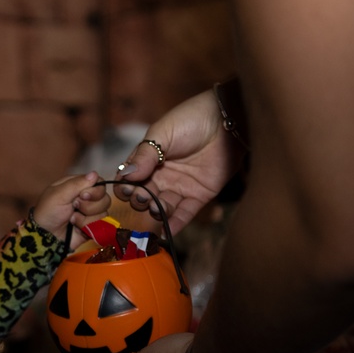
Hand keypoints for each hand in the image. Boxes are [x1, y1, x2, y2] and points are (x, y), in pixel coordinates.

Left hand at [32, 171, 111, 248]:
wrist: (46, 236)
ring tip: (72, 219)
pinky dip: (87, 226)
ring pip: (104, 211)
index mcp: (78, 186)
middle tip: (74, 207)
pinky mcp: (93, 226)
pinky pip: (101, 225)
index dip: (95, 190)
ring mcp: (90, 213)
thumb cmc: (48, 212)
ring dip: (86, 217)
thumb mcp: (58, 194)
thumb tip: (94, 173)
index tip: (82, 195)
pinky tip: (76, 227)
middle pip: (104, 197)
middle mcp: (87, 198)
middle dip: (89, 205)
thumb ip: (77, 183)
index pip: (99, 182)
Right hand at [114, 89, 244, 234]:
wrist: (228, 121)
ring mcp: (179, 188)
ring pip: (161, 208)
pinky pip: (184, 215)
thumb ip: (144, 155)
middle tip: (143, 196)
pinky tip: (166, 232)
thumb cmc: (192, 120)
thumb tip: (125, 177)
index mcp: (148, 160)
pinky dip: (175, 225)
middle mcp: (161, 177)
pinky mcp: (199, 197)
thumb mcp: (162, 133)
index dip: (125, 186)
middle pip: (143, 197)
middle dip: (139, 200)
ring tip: (156, 207)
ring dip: (156, 211)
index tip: (127, 188)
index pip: (129, 180)